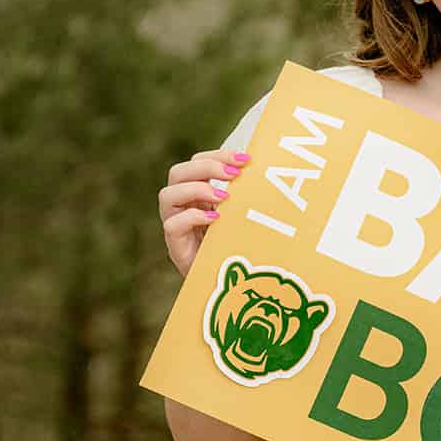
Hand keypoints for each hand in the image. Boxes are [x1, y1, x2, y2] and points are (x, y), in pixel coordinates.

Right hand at [158, 148, 249, 276]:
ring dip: (197, 189)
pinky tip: (215, 218)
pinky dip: (193, 217)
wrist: (224, 285)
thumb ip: (246, 198)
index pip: (197, 162)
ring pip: (167, 195)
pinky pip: (172, 225)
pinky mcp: (175, 246)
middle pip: (178, 172)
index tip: (245, 159)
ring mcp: (175, 225)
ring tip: (224, 197)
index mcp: (196, 193)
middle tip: (234, 174)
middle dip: (207, 167)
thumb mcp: (242, 216)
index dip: (218, 155)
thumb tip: (273, 177)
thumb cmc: (236, 247)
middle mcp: (181, 205)